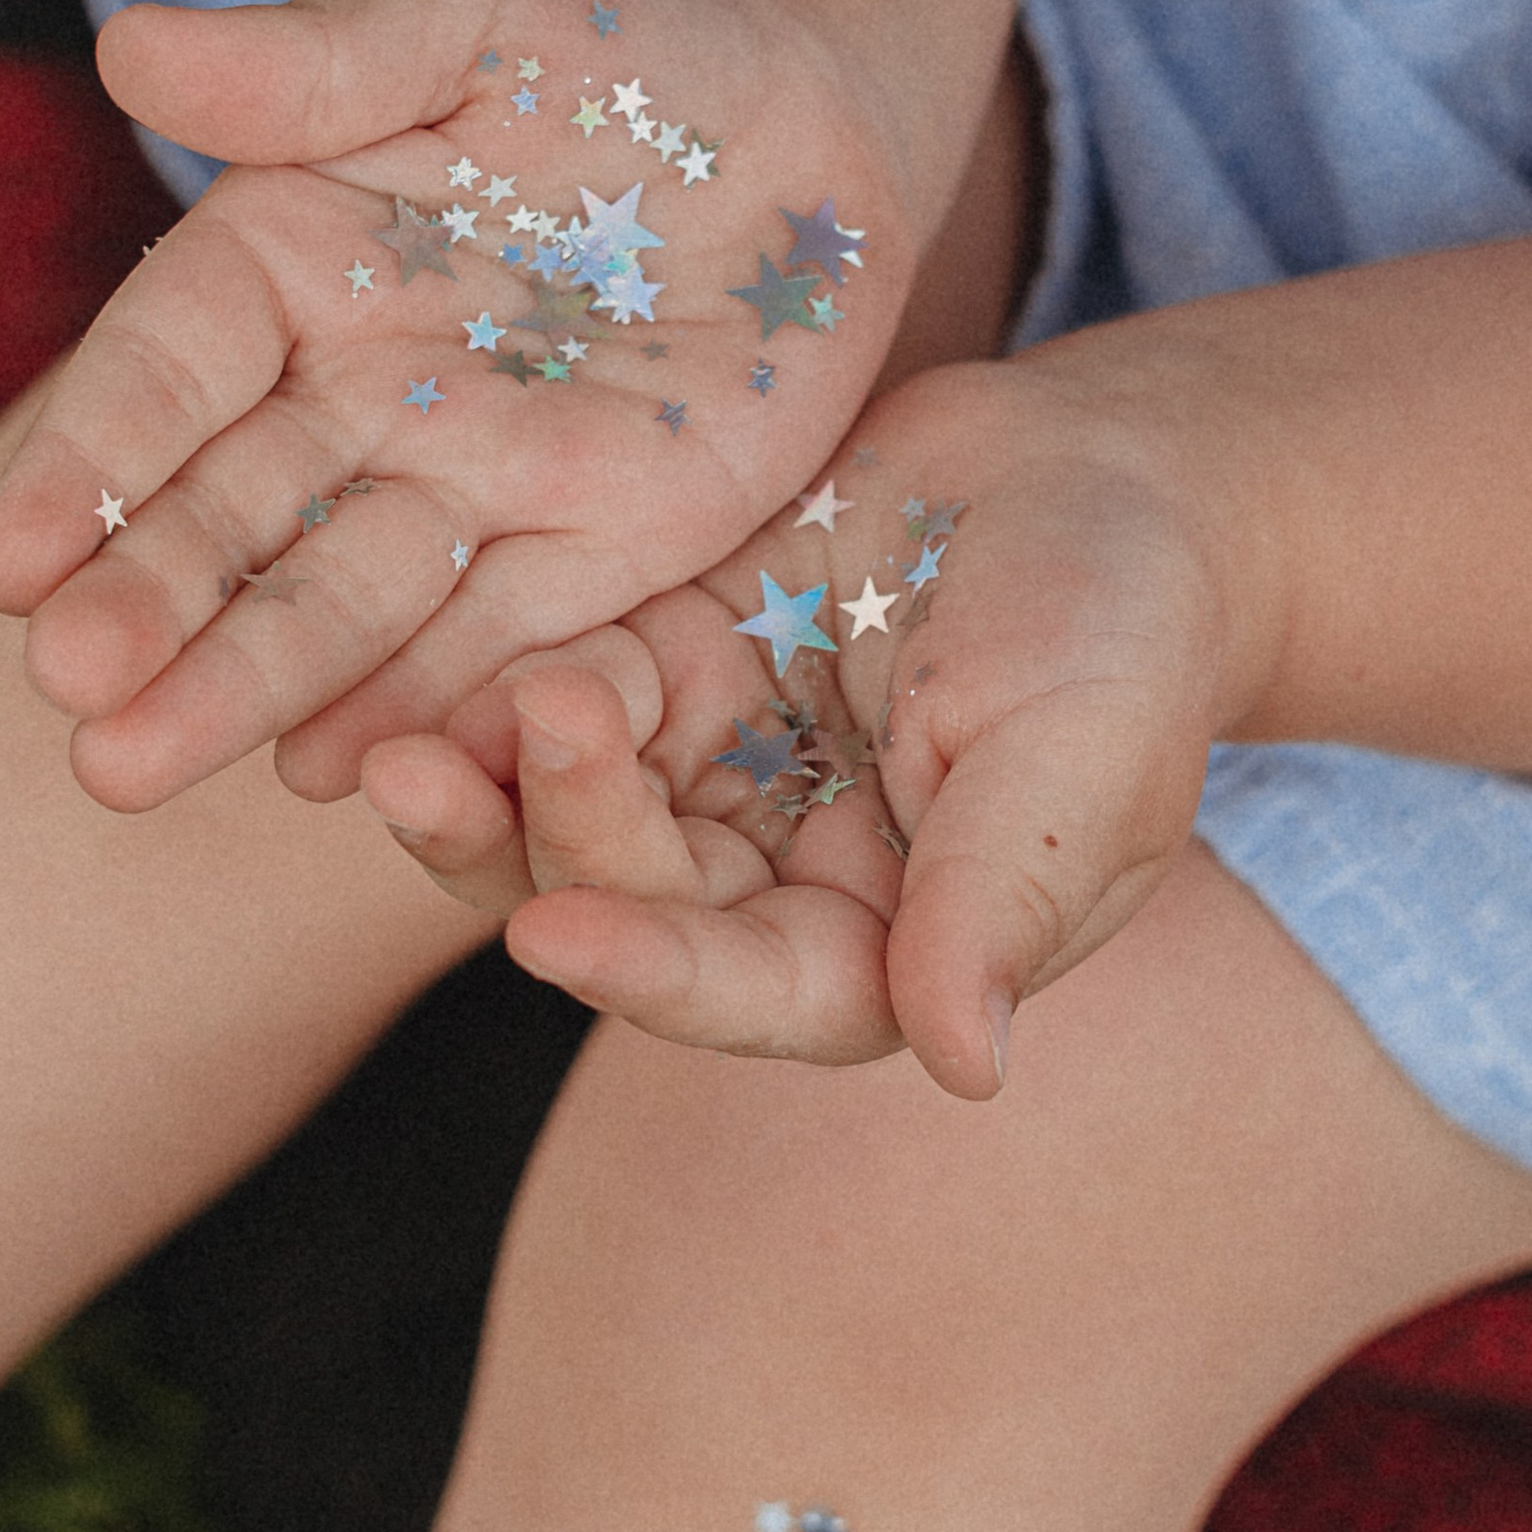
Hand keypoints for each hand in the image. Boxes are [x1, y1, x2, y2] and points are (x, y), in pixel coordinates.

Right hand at [0, 0, 910, 809]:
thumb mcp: (475, 18)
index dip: (92, 465)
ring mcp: (475, 475)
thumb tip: (130, 43)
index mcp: (288, 257)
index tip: (8, 565)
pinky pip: (503, 633)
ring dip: (249, 685)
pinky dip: (426, 704)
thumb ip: (320, 59)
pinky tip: (337, 775)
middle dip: (151, 609)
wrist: (803, 96)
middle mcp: (355, 389)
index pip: (167, 372)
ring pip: (345, 599)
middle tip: (74, 702)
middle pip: (233, 513)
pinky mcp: (603, 538)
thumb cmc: (618, 28)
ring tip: (141, 772)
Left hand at [360, 349, 1237, 1100]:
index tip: (553, 931)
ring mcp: (716, 776)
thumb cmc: (1131, 622)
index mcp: (892, 947)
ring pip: (564, 817)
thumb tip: (967, 1063)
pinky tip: (427, 657)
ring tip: (401, 734)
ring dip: (482, 787)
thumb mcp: (1088, 750)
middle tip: (433, 772)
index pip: (756, 990)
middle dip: (534, 846)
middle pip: (628, 904)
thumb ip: (1004, 894)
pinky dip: (490, 686)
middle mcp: (783, 885)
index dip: (652, 970)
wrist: (1103, 468)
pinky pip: (557, 692)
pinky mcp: (668, 664)